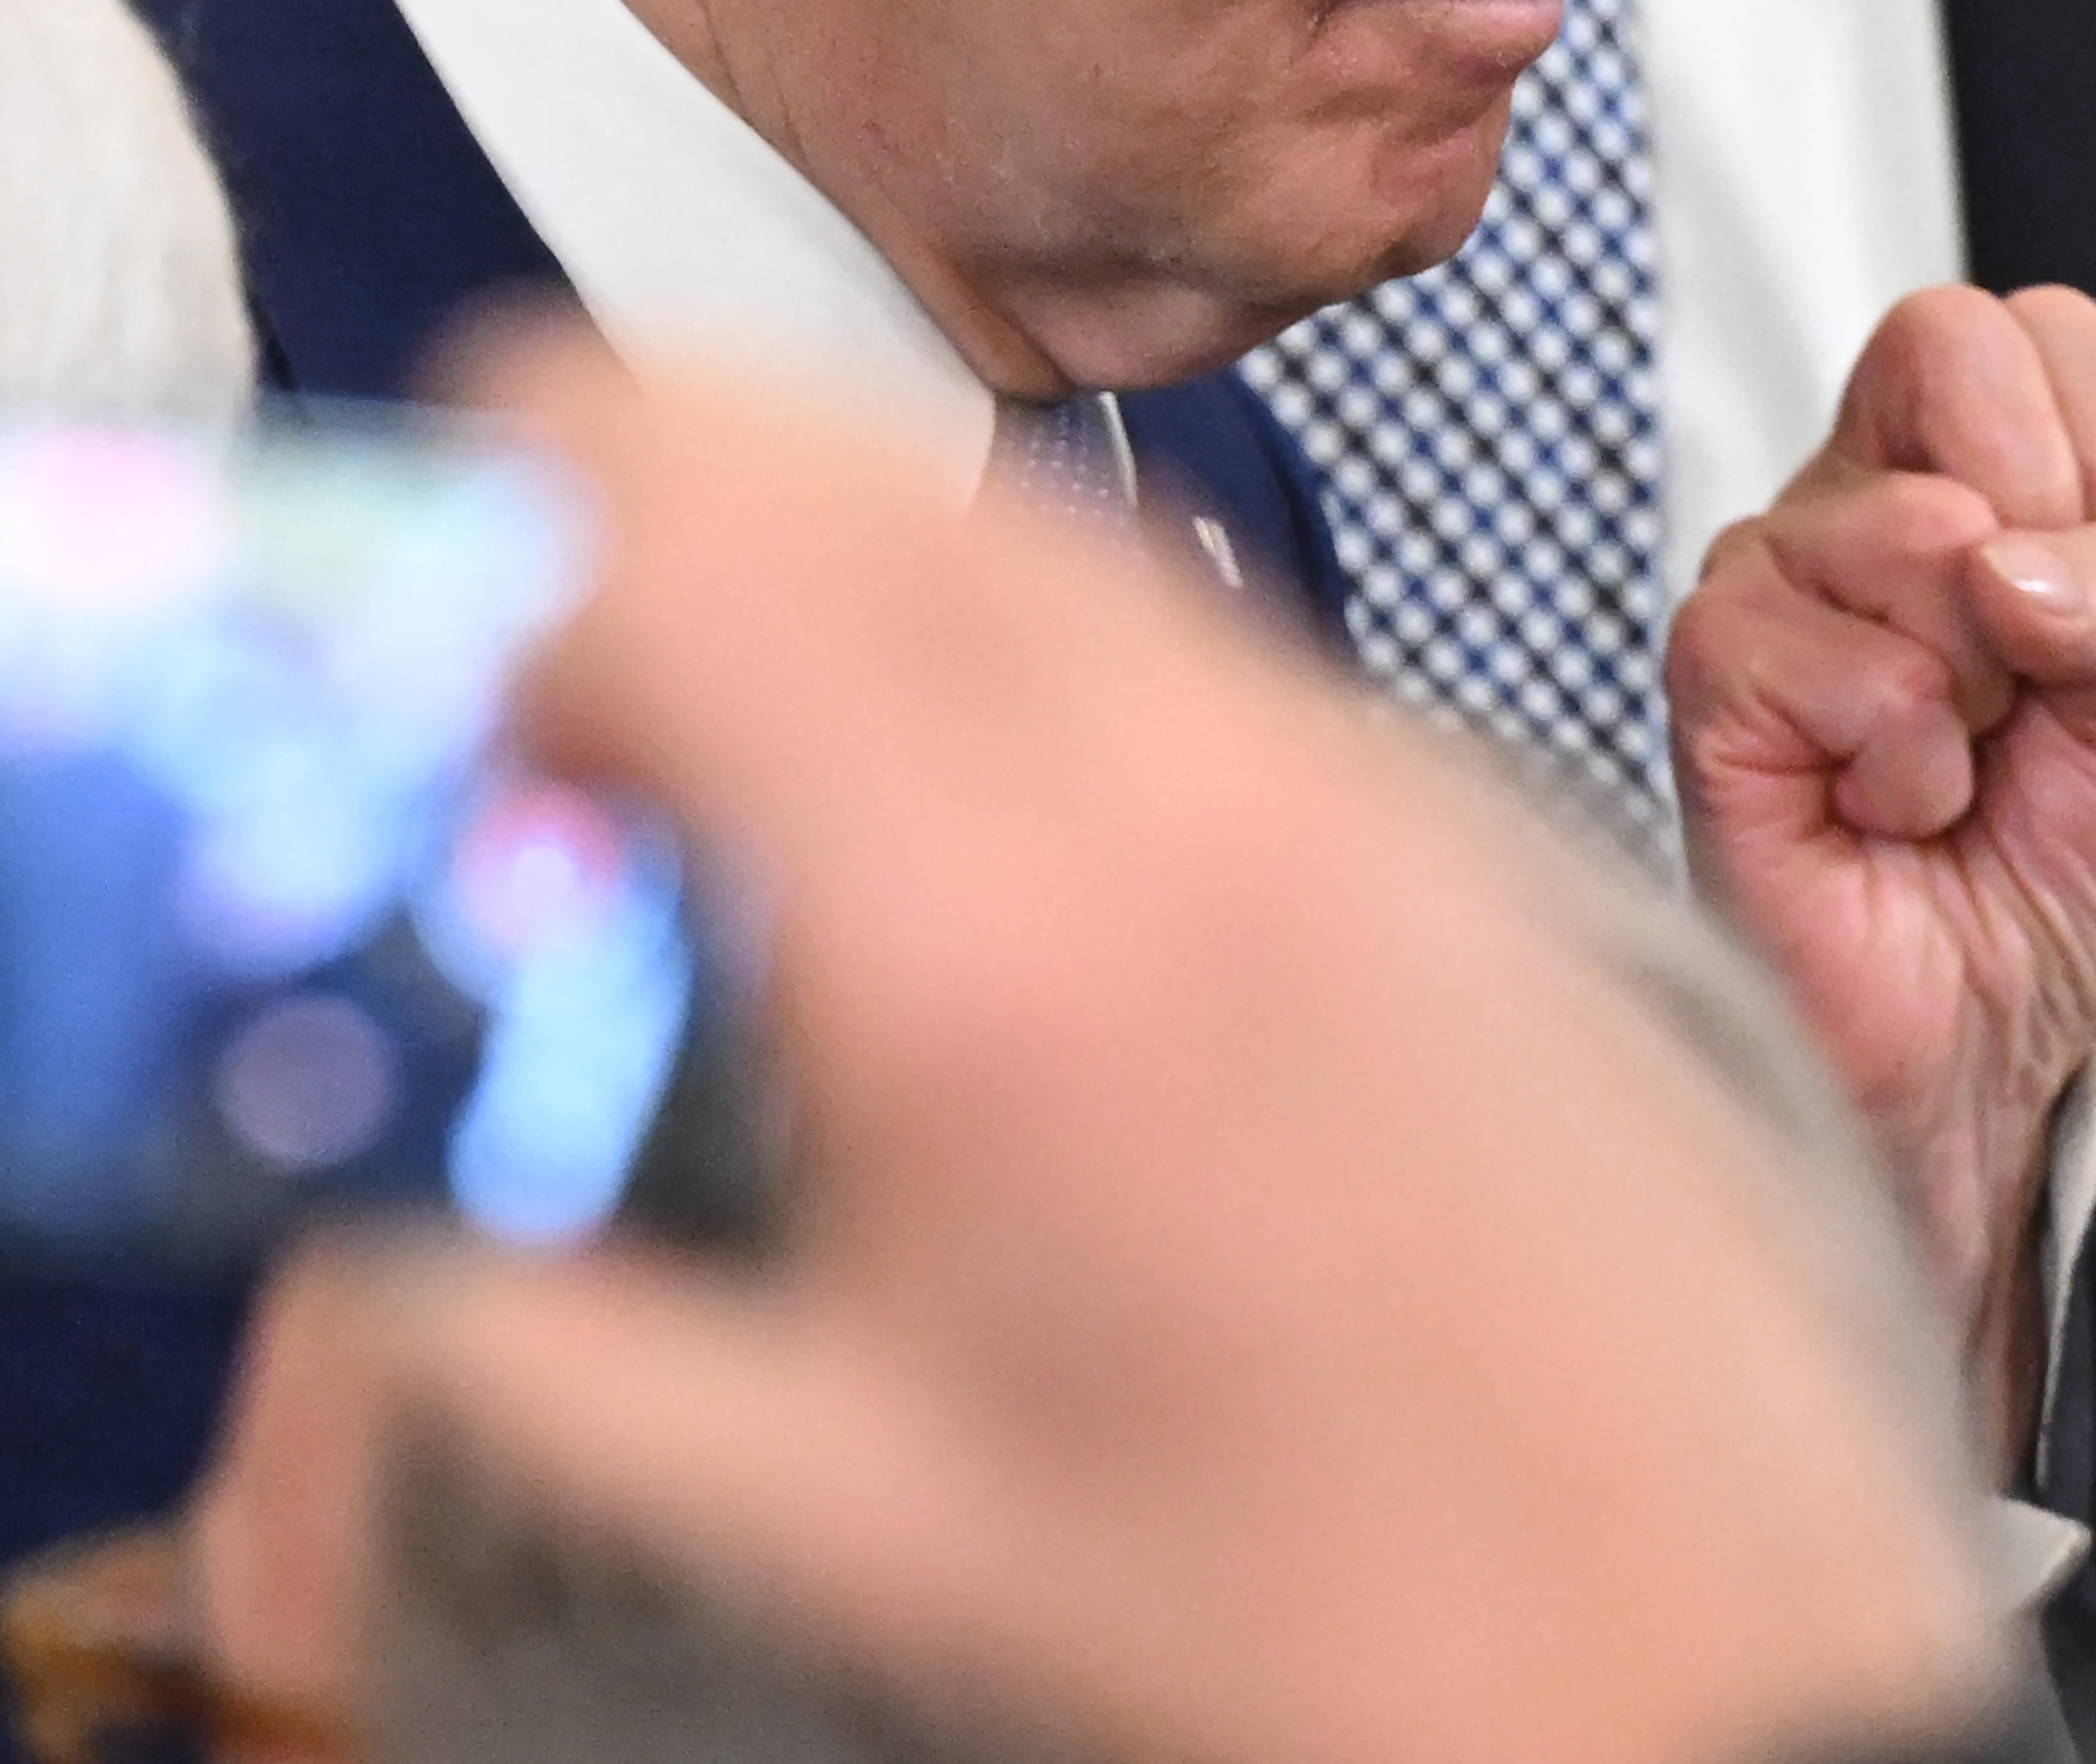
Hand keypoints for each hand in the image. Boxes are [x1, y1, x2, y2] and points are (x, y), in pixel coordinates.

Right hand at [321, 334, 2002, 1763]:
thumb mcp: (856, 1510)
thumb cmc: (1327, 1615)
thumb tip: (407, 1226)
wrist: (1688, 1630)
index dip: (504, 537)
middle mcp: (1186, 802)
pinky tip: (974, 803)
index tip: (432, 641)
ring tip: (744, 736)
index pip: (688, 549)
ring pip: (1026, 524)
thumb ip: (559, 1347)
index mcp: (994, 954)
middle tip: (553, 662)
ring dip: (841, 557)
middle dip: (650, 508)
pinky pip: (1191, 629)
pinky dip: (1025, 638)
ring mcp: (1349, 784)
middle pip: (850, 466)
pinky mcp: (1455, 814)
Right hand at [1670, 286, 2095, 1465]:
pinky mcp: (1711, 671)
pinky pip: (1838, 655)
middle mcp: (1862, 499)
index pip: (2048, 331)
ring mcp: (1774, 574)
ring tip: (1947, 765)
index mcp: (1976, 477)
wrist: (1973, 1047)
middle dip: (2046, 520)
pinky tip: (1882, 808)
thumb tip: (2010, 555)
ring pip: (1912, 527)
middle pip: (1950, 339)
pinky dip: (1905, 759)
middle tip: (2026, 670)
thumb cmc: (2039, 875)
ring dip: (1979, 684)